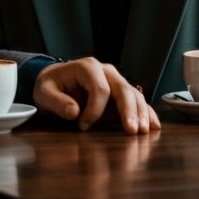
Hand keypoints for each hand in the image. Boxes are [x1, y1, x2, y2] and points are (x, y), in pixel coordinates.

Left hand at [33, 57, 160, 133]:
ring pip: (134, 94)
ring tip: (144, 131)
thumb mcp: (44, 93)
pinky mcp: (119, 93)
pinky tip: (153, 125)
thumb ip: (56, 102)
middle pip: (123, 89)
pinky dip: (146, 112)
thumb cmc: (50, 86)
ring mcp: (115, 81)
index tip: (83, 126)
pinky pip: (136, 101)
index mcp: (87, 67)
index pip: (100, 89)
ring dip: (141, 113)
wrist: (55, 82)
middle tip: (132, 130)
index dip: (95, 110)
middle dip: (129, 110)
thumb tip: (74, 112)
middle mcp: (105, 71)